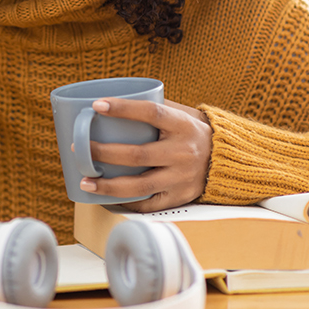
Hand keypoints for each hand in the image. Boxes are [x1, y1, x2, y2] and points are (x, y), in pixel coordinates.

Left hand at [77, 98, 212, 211]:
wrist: (227, 161)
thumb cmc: (193, 132)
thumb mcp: (182, 114)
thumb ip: (155, 108)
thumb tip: (114, 104)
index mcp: (183, 125)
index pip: (151, 113)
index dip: (123, 109)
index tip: (96, 106)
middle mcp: (183, 152)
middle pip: (138, 154)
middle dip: (104, 152)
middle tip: (80, 148)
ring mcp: (181, 178)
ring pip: (140, 185)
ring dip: (108, 185)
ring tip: (85, 181)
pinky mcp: (179, 197)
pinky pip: (148, 204)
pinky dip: (125, 202)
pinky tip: (105, 197)